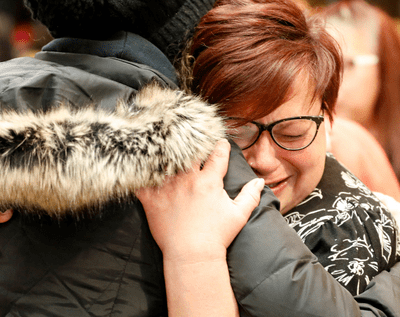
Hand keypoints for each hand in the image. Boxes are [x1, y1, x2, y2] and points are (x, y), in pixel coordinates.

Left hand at [136, 139, 263, 263]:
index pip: (217, 155)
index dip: (220, 146)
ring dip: (165, 154)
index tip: (221, 143)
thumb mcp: (239, 215)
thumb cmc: (217, 236)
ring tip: (165, 148)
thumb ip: (250, 196)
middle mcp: (188, 180)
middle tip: (192, 142)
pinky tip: (139, 166)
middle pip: (188, 152)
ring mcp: (168, 188)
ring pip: (164, 161)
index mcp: (209, 181)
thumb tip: (260, 182)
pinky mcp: (152, 198)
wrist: (192, 255)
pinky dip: (140, 172)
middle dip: (192, 145)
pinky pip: (142, 179)